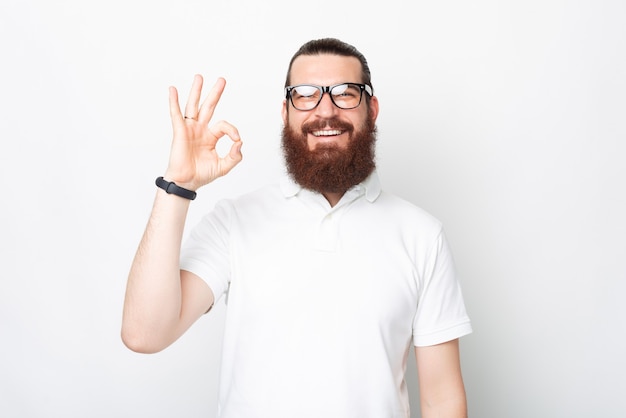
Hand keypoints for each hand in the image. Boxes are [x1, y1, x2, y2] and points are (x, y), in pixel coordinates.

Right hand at [164, 74, 242, 189]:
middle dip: (215, 93)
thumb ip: (235, 156)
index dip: (233, 131)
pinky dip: (174, 102)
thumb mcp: (224, 166)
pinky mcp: (180, 131)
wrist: (187, 182)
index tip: (237, 141)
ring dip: (196, 91)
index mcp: (211, 136)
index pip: (224, 125)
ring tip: (199, 77)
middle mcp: (200, 129)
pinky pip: (176, 114)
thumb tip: (240, 142)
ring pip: (193, 106)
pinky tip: (172, 89)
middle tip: (222, 80)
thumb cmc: (202, 175)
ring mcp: (190, 129)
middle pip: (208, 107)